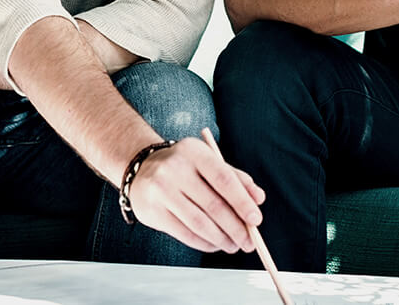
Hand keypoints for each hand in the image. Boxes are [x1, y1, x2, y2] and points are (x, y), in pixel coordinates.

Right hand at [128, 136, 265, 253]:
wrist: (140, 166)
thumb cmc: (184, 166)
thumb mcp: (209, 162)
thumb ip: (236, 178)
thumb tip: (258, 199)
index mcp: (194, 152)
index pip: (224, 179)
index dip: (242, 202)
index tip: (256, 220)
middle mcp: (175, 170)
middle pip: (213, 205)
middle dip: (236, 227)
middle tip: (249, 241)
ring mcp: (161, 191)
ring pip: (199, 223)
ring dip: (221, 239)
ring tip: (234, 245)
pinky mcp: (152, 211)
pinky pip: (184, 233)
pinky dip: (204, 243)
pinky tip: (215, 244)